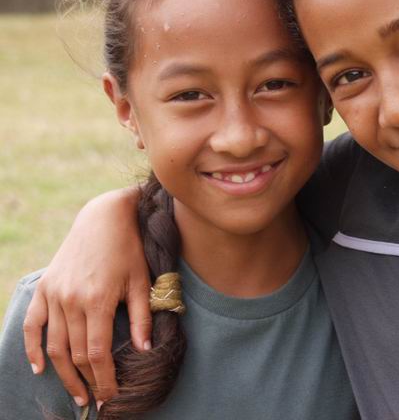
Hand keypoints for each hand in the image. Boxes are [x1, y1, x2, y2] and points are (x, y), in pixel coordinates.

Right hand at [23, 188, 149, 406]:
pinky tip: (40, 367)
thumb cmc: (129, 249)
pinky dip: (32, 348)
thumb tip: (145, 350)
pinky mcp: (45, 288)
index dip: (104, 378)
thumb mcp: (141, 281)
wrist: (104, 218)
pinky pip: (33, 324)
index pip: (98, 353)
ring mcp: (54, 294)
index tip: (111, 395)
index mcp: (97, 300)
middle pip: (75, 354)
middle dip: (86, 381)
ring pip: (54, 345)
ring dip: (63, 374)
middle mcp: (71, 300)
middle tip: (95, 400)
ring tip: (75, 393)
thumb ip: (141, 318)